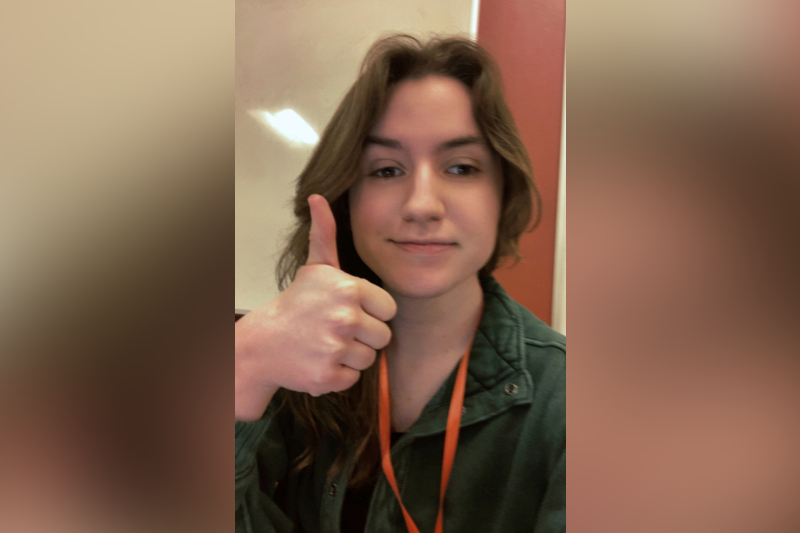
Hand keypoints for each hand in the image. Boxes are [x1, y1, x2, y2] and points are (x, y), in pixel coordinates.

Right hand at [235, 195, 395, 420]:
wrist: (263, 342)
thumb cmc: (297, 304)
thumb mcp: (316, 267)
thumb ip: (325, 233)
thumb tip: (317, 196)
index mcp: (349, 289)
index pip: (389, 309)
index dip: (372, 312)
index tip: (349, 310)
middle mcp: (344, 317)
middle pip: (383, 336)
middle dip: (364, 336)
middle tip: (337, 329)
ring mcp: (335, 348)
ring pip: (369, 359)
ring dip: (351, 355)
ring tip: (327, 344)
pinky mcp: (327, 377)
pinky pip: (353, 378)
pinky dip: (338, 375)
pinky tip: (320, 360)